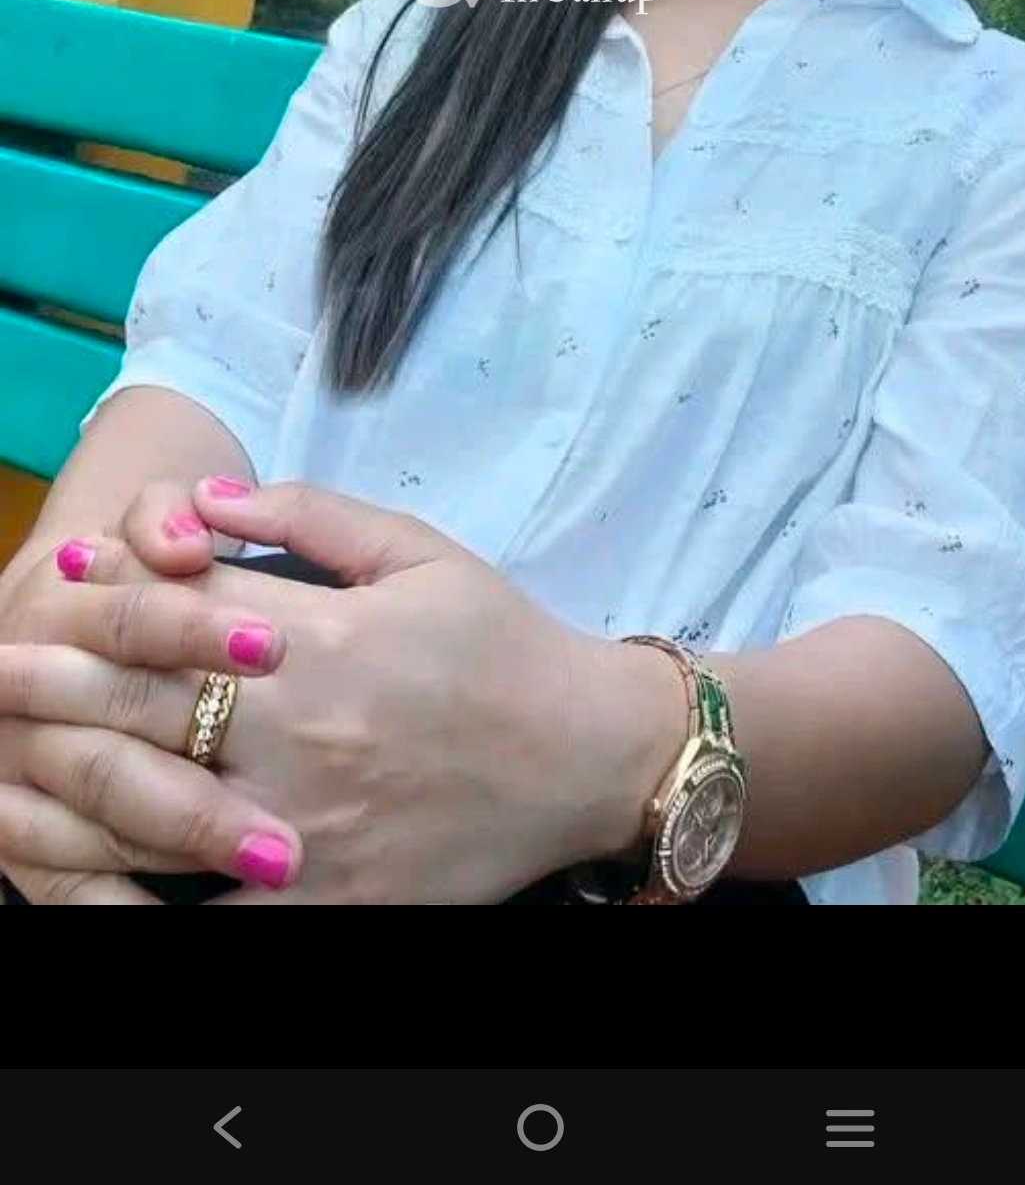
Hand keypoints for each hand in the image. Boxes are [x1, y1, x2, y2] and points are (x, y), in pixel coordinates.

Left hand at [6, 475, 678, 902]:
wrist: (588, 759)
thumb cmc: (501, 643)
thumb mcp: (417, 550)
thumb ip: (307, 516)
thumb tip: (201, 498)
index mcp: (328, 641)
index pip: (187, 610)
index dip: (110, 589)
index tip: (57, 573)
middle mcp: (307, 733)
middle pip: (151, 705)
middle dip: (59, 680)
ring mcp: (311, 827)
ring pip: (162, 806)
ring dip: (75, 778)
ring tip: (15, 759)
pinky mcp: (327, 902)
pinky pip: (216, 907)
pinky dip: (147, 894)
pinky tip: (90, 877)